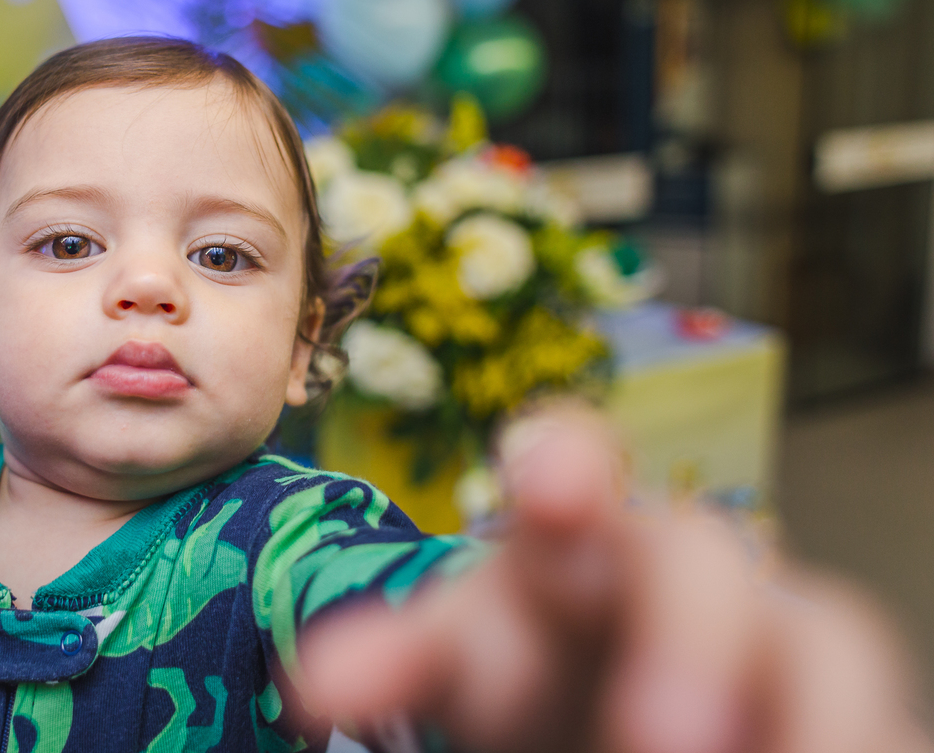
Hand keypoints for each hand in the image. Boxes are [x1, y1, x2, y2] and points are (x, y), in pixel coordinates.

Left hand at [298, 404, 931, 752]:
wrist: (625, 731)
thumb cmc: (541, 699)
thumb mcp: (476, 671)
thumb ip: (409, 662)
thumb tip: (312, 684)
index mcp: (568, 561)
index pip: (572, 482)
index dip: (568, 465)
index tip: (545, 484)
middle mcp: (671, 588)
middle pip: (697, 560)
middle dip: (688, 630)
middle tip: (659, 738)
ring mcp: (771, 647)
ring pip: (821, 636)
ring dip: (796, 711)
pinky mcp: (847, 711)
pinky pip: (878, 722)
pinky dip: (848, 743)